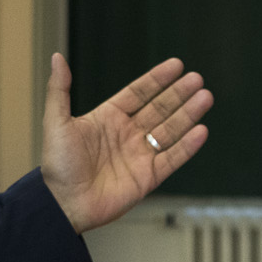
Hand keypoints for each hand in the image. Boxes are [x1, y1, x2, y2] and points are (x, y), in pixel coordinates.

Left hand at [41, 53, 212, 233]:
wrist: (63, 204)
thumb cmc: (57, 166)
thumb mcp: (56, 122)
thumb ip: (59, 89)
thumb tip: (57, 57)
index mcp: (108, 118)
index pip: (138, 93)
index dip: (157, 79)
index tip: (176, 65)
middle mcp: (127, 135)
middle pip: (160, 109)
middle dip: (179, 94)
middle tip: (197, 79)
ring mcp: (139, 156)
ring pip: (170, 131)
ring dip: (188, 115)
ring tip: (205, 98)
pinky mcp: (147, 177)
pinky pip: (172, 158)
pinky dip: (187, 146)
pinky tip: (201, 131)